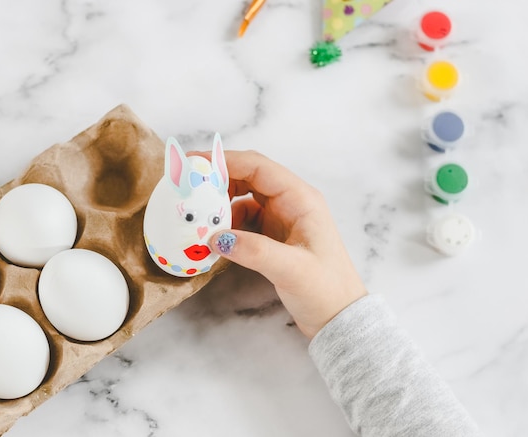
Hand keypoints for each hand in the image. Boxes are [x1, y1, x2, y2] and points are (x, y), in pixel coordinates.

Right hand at [197, 150, 366, 338]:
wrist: (339, 318)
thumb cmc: (326, 290)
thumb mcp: (292, 269)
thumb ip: (255, 251)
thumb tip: (216, 237)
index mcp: (300, 199)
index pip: (258, 167)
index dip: (225, 161)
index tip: (193, 164)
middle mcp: (291, 202)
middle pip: (248, 177)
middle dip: (218, 180)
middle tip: (187, 188)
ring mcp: (282, 219)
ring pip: (244, 199)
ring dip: (220, 204)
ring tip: (197, 216)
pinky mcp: (274, 237)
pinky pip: (244, 221)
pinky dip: (226, 226)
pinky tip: (213, 239)